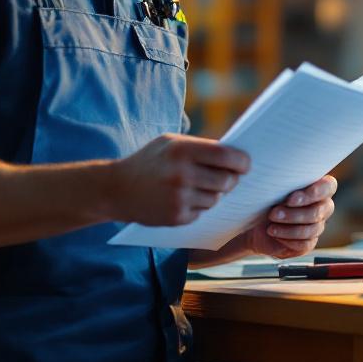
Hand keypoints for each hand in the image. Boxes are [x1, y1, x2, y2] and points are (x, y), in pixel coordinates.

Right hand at [107, 134, 249, 225]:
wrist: (116, 189)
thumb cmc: (149, 161)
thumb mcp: (170, 143)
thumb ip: (200, 147)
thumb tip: (234, 155)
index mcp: (183, 150)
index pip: (227, 156)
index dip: (242, 161)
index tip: (246, 165)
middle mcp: (182, 174)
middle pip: (227, 181)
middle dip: (231, 180)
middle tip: (227, 178)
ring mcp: (180, 198)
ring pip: (216, 199)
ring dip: (213, 194)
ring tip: (197, 186)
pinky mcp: (177, 217)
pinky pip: (202, 212)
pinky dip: (198, 206)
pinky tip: (183, 198)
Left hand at [244, 175, 336, 258]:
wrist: (255, 224)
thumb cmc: (266, 198)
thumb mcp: (269, 186)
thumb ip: (274, 177)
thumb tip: (262, 166)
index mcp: (317, 186)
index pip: (328, 186)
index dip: (315, 192)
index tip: (292, 198)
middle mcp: (321, 206)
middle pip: (319, 211)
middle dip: (295, 213)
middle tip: (274, 213)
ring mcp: (317, 226)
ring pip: (312, 229)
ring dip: (289, 228)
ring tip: (271, 226)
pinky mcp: (308, 243)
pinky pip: (304, 244)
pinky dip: (287, 239)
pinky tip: (274, 233)